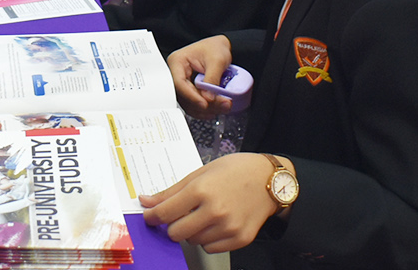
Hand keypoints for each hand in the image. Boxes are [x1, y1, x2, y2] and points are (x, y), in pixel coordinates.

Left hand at [140, 153, 286, 252]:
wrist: (270, 179)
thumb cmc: (236, 171)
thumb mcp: (200, 173)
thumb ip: (171, 191)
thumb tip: (147, 202)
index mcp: (201, 191)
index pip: (165, 213)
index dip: (153, 216)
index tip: (150, 216)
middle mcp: (215, 211)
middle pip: (176, 233)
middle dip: (173, 225)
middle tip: (181, 215)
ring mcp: (229, 227)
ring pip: (193, 241)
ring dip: (192, 231)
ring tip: (205, 214)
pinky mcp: (240, 238)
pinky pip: (211, 248)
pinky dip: (208, 239)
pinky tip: (217, 223)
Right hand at [169, 36, 235, 119]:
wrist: (219, 47)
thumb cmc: (215, 48)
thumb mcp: (216, 60)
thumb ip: (212, 79)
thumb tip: (209, 98)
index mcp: (177, 62)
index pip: (179, 83)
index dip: (191, 96)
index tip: (205, 104)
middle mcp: (176, 74)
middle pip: (184, 95)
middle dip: (203, 104)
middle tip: (221, 105)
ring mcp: (183, 84)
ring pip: (188, 103)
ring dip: (205, 109)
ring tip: (222, 107)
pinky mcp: (189, 91)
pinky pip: (193, 104)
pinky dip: (204, 110)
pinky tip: (215, 110)